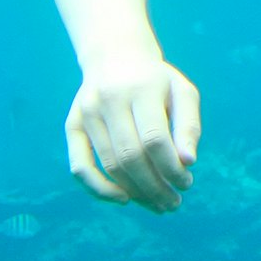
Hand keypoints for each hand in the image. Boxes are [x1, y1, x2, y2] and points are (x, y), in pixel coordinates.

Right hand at [63, 58, 201, 212]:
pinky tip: (124, 199)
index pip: (155, 139)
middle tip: (173, 203)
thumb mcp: (182, 93)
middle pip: (131, 156)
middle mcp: (109, 99)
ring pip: (110, 165)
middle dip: (155, 187)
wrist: (116, 56)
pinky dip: (99, 190)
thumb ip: (188, 126)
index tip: (186, 183)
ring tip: (158, 204)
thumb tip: (188, 162)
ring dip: (136, 193)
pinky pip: (80, 166)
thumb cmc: (157, 82)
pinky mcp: (72, 125)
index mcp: (141, 88)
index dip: (171, 168)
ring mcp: (87, 113)